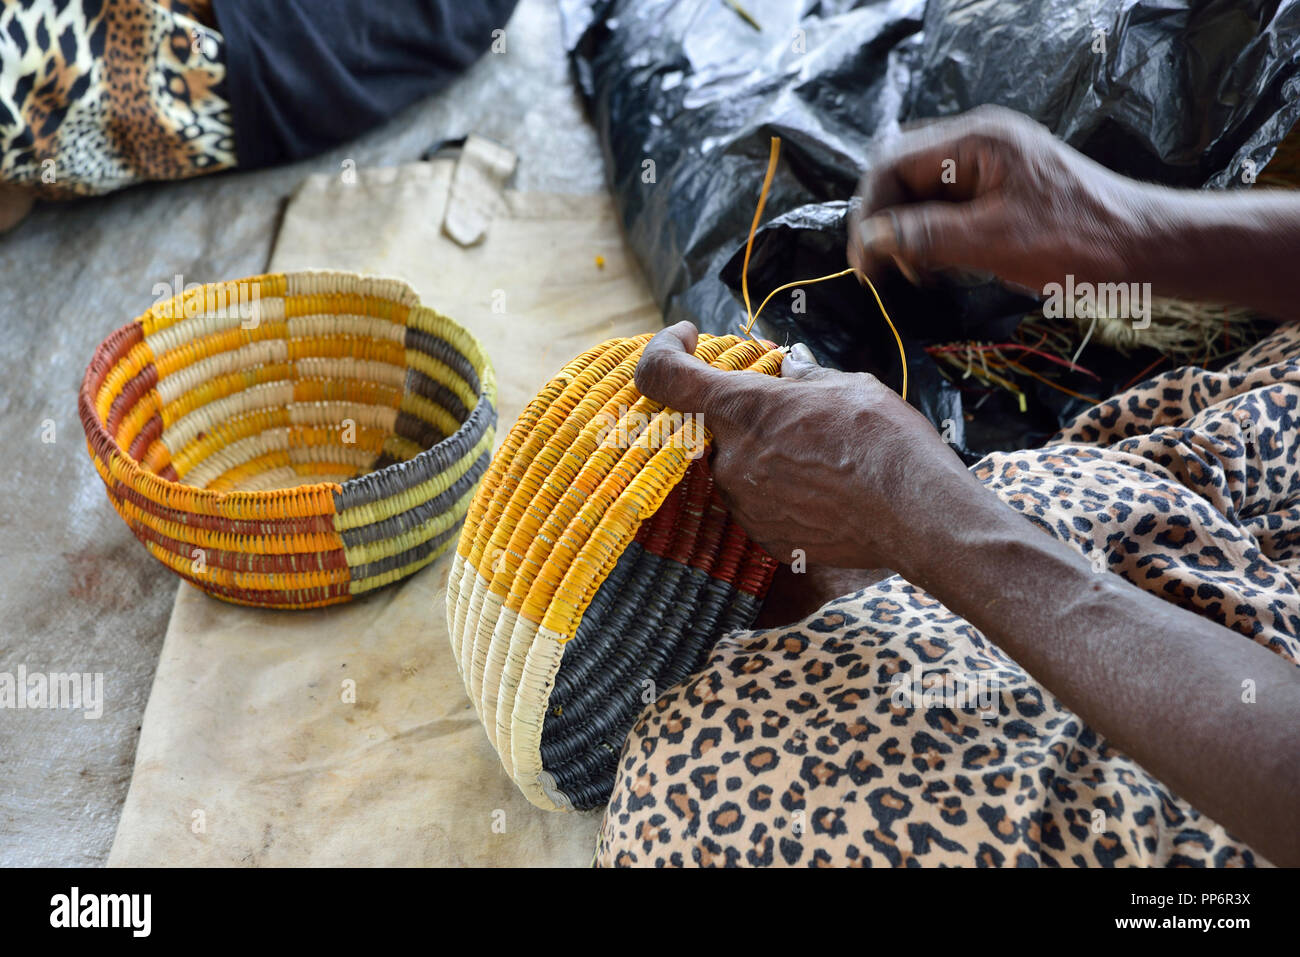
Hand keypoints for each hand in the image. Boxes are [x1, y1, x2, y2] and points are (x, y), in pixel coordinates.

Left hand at [634, 322, 972, 569]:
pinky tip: (827, 488)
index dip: (664, 350)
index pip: (664, 375)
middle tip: (796, 412)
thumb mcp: (847, 386)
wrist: (917, 516)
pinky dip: (783, 490)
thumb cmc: (886, 443)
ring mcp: (745, 503)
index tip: (685, 338)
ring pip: (739, 466)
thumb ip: (802, 379)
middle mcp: (731, 458)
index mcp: (743, 408)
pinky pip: (760, 503)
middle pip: (714, 425)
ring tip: (825, 456)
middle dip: (746, 413)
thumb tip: (787, 370)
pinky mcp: (765, 536)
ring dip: (768, 454)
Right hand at [846, 105, 1148, 293]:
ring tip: (915, 274)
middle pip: (903, 177)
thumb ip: (924, 236)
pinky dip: (934, 239)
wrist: (1145, 250)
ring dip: (908, 235)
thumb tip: (869, 240)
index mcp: (976, 141)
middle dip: (886, 224)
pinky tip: (939, 268)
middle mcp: (980, 144)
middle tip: (885, 272)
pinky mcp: (1003, 192)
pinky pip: (949, 209)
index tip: (864, 262)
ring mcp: (992, 167)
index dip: (870, 213)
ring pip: (923, 195)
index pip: (892, 165)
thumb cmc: (1076, 243)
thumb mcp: (991, 242)